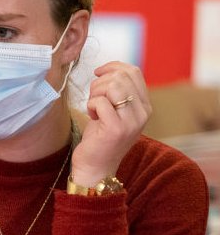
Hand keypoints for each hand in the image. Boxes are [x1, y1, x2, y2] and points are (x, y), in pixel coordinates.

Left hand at [71, 62, 150, 185]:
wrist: (96, 167)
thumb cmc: (100, 137)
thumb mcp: (114, 111)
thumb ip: (118, 92)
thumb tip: (109, 69)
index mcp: (145, 106)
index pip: (134, 72)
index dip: (113, 67)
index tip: (98, 73)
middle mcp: (143, 113)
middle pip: (121, 77)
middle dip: (100, 82)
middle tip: (94, 98)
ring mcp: (131, 121)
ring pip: (112, 87)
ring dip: (95, 93)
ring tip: (93, 107)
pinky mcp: (116, 129)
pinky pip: (100, 102)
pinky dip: (90, 105)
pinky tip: (92, 116)